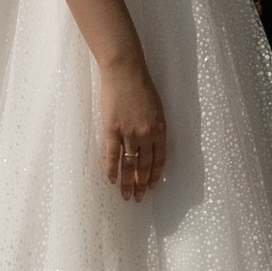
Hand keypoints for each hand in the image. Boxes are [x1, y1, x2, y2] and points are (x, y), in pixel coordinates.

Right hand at [100, 53, 167, 203]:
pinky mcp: (111, 130)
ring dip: (128, 183)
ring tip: (127, 196)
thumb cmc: (142, 86)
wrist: (125, 72)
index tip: (152, 186)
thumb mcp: (157, 108)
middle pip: (144, 166)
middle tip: (139, 198)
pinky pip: (111, 155)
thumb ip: (156, 127)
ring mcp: (128, 134)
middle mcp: (146, 135)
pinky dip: (112, 170)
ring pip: (129, 165)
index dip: (155, 174)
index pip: (159, 159)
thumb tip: (151, 144)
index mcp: (160, 129)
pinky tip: (112, 180)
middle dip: (142, 184)